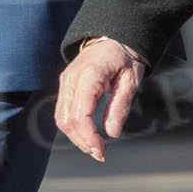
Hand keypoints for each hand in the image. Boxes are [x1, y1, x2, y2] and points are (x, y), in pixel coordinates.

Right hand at [55, 36, 146, 162]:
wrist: (112, 37)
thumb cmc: (124, 58)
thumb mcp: (131, 79)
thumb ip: (120, 105)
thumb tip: (112, 133)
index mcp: (89, 74)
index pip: (81, 112)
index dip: (88, 135)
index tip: (101, 150)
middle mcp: (72, 78)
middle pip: (67, 118)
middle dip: (82, 140)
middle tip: (100, 154)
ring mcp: (66, 81)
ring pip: (61, 117)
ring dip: (76, 137)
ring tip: (94, 148)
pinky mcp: (65, 86)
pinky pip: (63, 111)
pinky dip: (72, 127)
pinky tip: (86, 136)